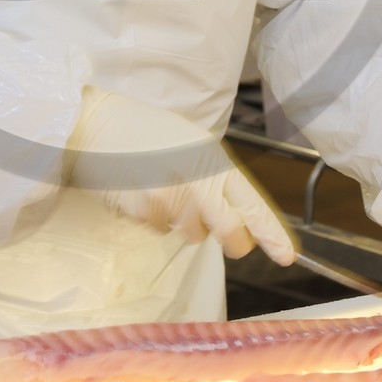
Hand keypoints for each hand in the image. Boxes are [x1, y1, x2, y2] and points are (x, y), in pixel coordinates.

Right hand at [64, 86, 295, 263]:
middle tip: (223, 235)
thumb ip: (214, 177)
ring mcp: (170, 201)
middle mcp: (197, 182)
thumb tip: (233, 216)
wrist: (96, 125)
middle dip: (230, 240)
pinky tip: (141, 190)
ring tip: (162, 187)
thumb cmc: (143, 130)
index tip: (286, 256)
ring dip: (183, 222)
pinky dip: (154, 217)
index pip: (251, 204)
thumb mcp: (190, 143)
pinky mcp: (145, 214)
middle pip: (230, 233)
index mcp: (213, 160)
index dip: (271, 233)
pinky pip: (160, 229)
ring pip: (191, 234)